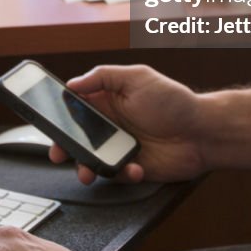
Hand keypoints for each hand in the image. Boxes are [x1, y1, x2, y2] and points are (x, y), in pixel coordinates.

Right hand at [50, 64, 209, 184]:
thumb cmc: (174, 101)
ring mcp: (120, 147)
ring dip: (85, 167)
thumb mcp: (137, 77)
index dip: (59, 114)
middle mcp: (110, 124)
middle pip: (77, 136)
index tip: (47, 121)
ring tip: (87, 172)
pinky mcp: (131, 167)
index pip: (75, 106)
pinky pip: (116, 174)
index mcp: (108, 100)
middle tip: (58, 153)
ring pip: (91, 159)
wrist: (204, 133)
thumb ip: (103, 77)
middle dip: (63, 146)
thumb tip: (73, 83)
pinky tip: (134, 167)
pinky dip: (121, 173)